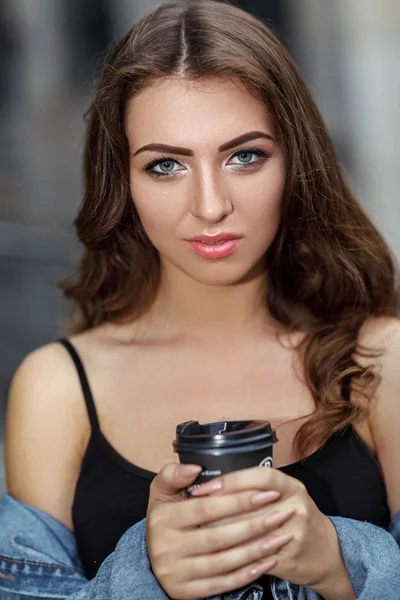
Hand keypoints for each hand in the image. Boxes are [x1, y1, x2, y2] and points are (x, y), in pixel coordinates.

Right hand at [146, 463, 294, 598]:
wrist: (151, 556)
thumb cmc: (166, 516)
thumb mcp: (162, 491)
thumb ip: (174, 475)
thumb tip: (195, 468)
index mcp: (162, 518)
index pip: (206, 508)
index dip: (238, 500)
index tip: (266, 493)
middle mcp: (165, 547)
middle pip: (217, 536)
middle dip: (254, 525)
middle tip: (282, 514)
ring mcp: (175, 573)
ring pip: (223, 562)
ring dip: (256, 550)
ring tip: (281, 537)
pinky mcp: (185, 592)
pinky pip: (221, 584)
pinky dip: (246, 574)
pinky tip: (266, 562)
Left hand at [192, 467, 354, 596]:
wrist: (325, 553)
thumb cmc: (294, 515)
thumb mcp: (283, 492)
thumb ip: (254, 485)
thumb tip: (214, 481)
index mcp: (292, 486)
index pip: (260, 476)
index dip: (230, 480)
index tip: (204, 487)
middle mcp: (296, 506)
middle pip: (250, 505)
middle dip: (216, 510)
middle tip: (191, 512)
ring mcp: (295, 534)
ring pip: (249, 532)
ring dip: (219, 532)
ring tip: (196, 531)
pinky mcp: (289, 559)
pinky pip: (254, 556)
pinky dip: (232, 554)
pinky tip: (214, 552)